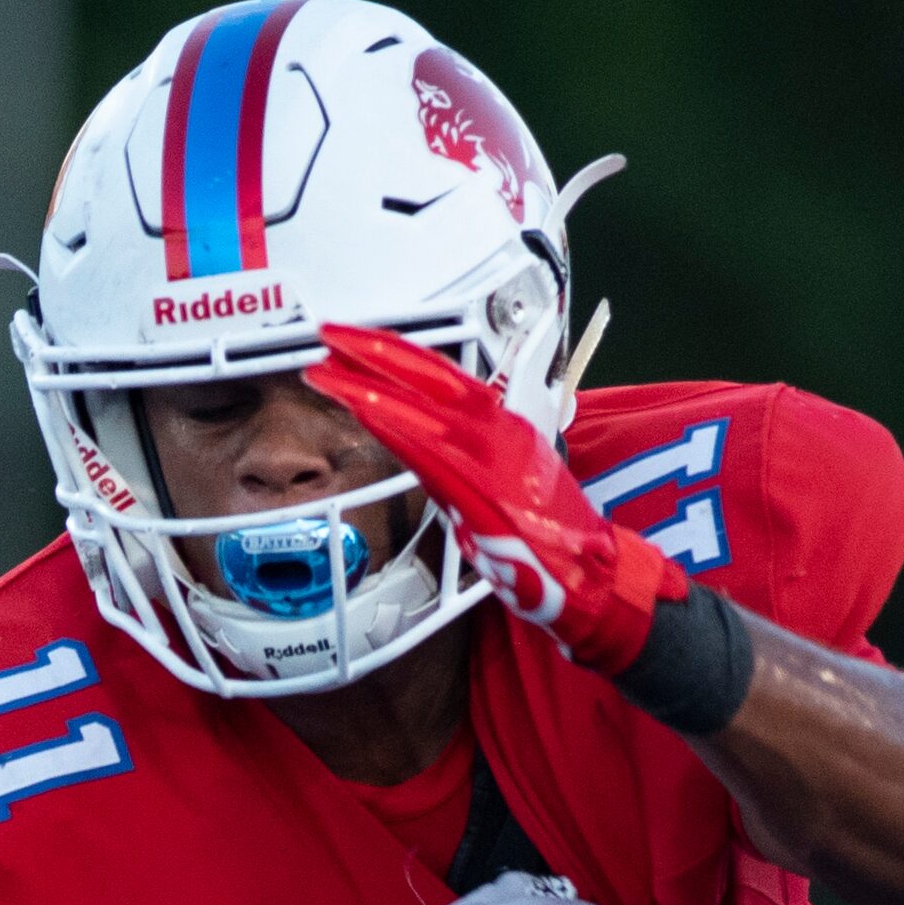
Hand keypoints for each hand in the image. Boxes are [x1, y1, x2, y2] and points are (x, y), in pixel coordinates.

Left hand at [305, 324, 685, 672]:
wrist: (581, 571)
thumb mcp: (514, 469)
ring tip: (323, 369)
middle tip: (325, 333)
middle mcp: (494, 427)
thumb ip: (475, 442)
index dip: (391, 349)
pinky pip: (424, 447)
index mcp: (501, 421)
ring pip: (417, 406)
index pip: (438, 371)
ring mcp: (485, 453)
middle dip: (369, 351)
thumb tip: (440, 429)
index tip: (350, 336)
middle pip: (424, 375)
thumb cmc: (546, 528)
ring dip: (365, 385)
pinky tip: (360, 407)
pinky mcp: (476, 486)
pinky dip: (391, 423)